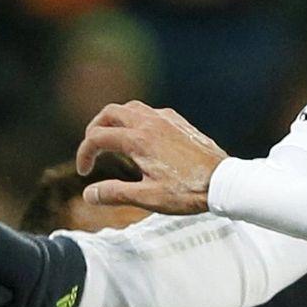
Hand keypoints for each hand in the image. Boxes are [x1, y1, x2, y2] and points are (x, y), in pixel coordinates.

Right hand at [75, 100, 227, 213]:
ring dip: (115, 120)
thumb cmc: (187, 191)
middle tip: (91, 149)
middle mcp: (151, 123)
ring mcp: (167, 119)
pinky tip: (139, 138)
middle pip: (111, 112)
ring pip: (131, 107)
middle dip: (94, 128)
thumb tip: (88, 194)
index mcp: (139, 140)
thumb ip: (115, 194)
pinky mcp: (179, 122)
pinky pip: (150, 111)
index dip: (84, 153)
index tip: (85, 172)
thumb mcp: (147, 198)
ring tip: (110, 140)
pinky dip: (135, 120)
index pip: (98, 137)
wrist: (223, 182)